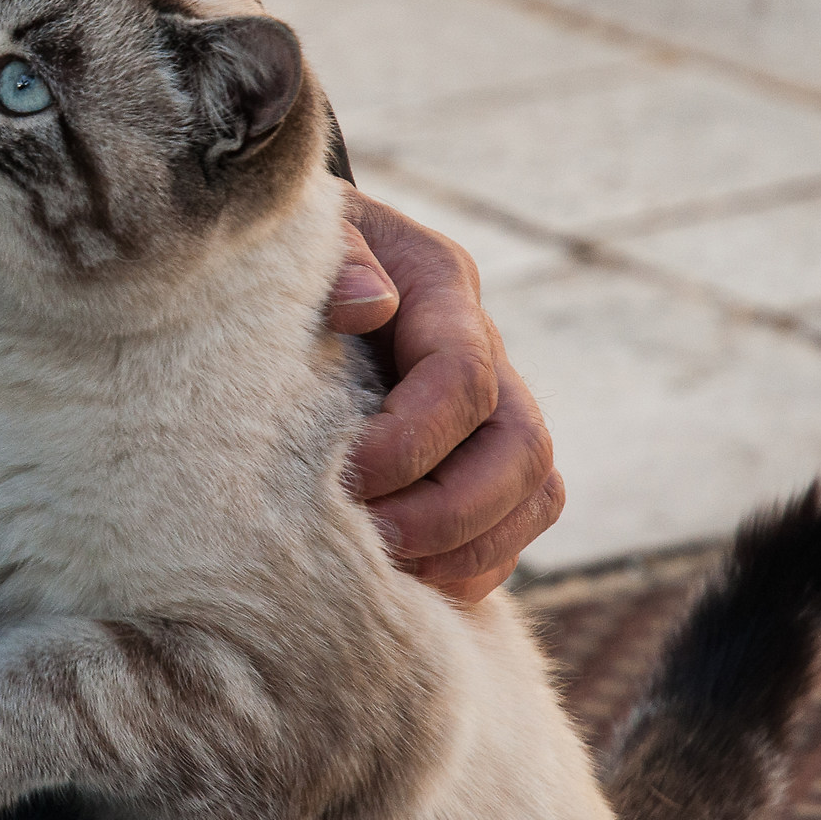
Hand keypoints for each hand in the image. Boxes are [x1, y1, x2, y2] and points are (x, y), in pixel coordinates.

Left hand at [327, 190, 563, 603]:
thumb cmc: (288, 250)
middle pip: (523, 450)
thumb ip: (335, 258)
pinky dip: (464, 572)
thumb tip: (366, 306)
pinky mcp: (473, 463)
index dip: (412, 440)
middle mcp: (484, 353)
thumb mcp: (303, 233)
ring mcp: (488, 413)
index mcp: (439, 290)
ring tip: (382, 573)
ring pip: (531, 498)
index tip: (342, 475)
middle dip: (450, 513)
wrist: (291, 259)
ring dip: (464, 552)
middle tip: (369, 541)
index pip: (464, 377)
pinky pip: (507, 533)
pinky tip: (397, 585)